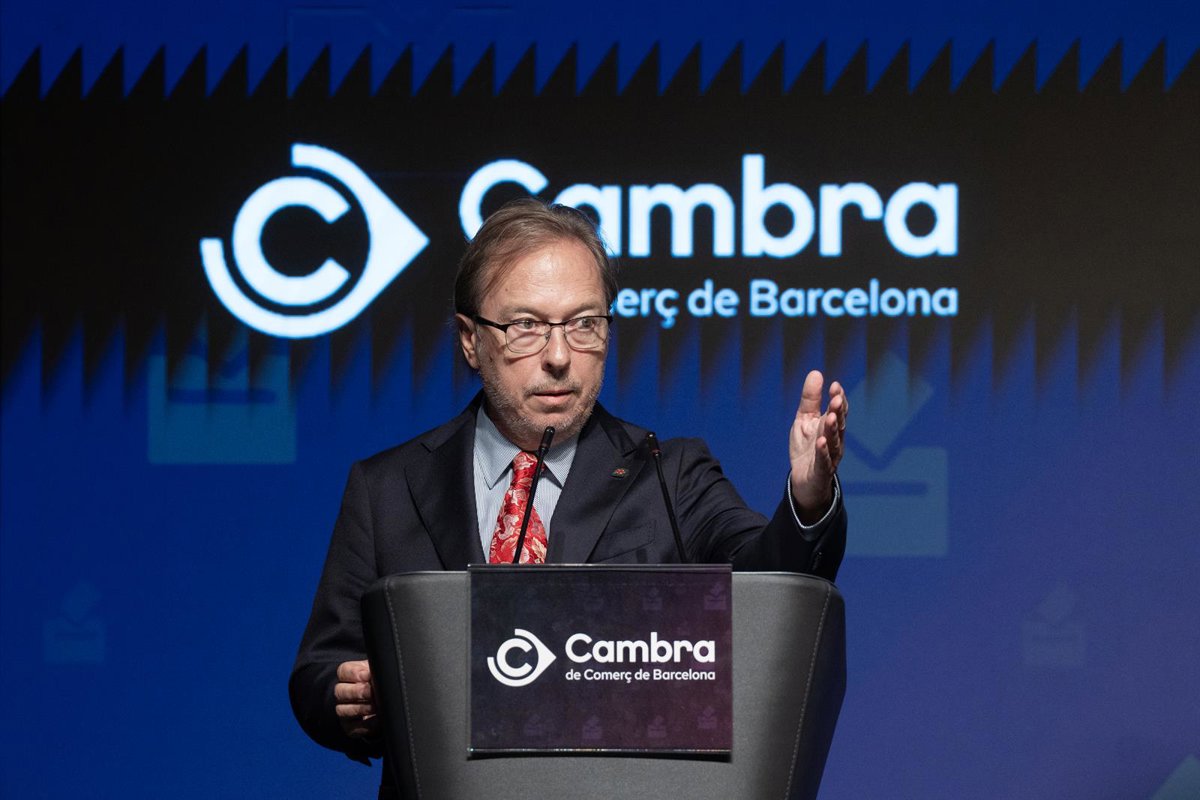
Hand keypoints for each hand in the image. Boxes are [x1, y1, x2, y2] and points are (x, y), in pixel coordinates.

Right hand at [335, 660, 378, 739]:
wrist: (374, 704)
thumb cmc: (375, 683)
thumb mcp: (375, 671)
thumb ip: (376, 669)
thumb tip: (384, 670)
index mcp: (346, 676)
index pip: (344, 671)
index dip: (354, 673)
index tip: (367, 675)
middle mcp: (341, 693)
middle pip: (341, 691)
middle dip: (358, 692)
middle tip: (372, 691)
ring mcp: (343, 711)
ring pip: (344, 710)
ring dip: (362, 708)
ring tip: (376, 706)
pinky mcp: (349, 728)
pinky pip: (355, 728)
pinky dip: (368, 724)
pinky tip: (378, 719)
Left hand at [789, 370, 848, 522]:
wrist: (803, 480)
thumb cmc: (807, 447)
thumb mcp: (804, 420)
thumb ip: (810, 399)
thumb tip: (816, 372)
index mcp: (831, 426)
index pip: (838, 410)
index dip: (838, 398)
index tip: (835, 385)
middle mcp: (835, 440)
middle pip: (838, 424)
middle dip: (838, 411)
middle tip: (836, 398)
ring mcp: (830, 456)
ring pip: (833, 441)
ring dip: (832, 429)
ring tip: (829, 417)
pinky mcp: (821, 471)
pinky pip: (823, 461)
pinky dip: (823, 452)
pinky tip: (821, 442)